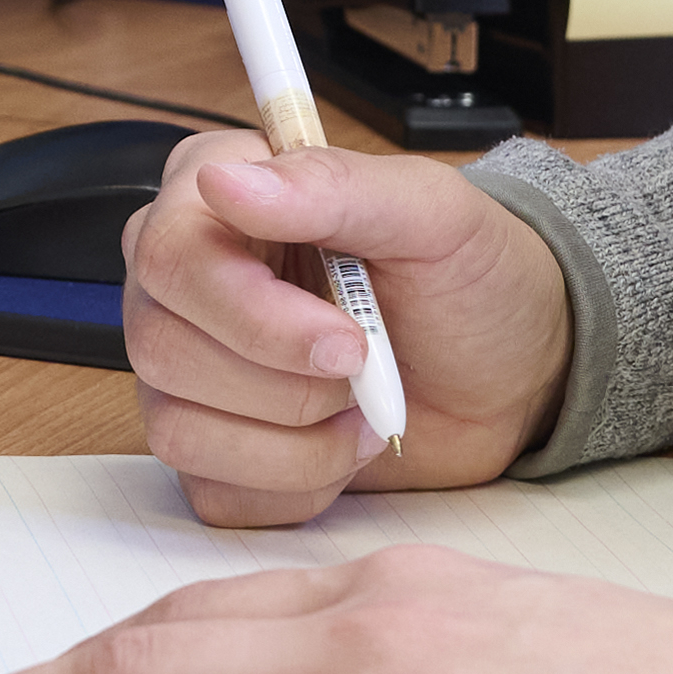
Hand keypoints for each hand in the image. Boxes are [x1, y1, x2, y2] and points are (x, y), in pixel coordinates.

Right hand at [125, 137, 567, 524]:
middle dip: (286, 384)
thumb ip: (331, 186)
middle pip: (163, 350)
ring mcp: (186, 371)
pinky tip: (340, 447)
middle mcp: (183, 283)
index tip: (349, 341)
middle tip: (366, 370)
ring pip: (178, 430)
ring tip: (361, 411)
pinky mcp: (211, 448)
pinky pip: (211, 491)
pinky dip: (293, 485)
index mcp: (217, 199)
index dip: (253, 316)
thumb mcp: (429, 213)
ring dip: (294, 442)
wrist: (509, 371)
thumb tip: (226, 182)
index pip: (171, 258)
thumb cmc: (470, 279)